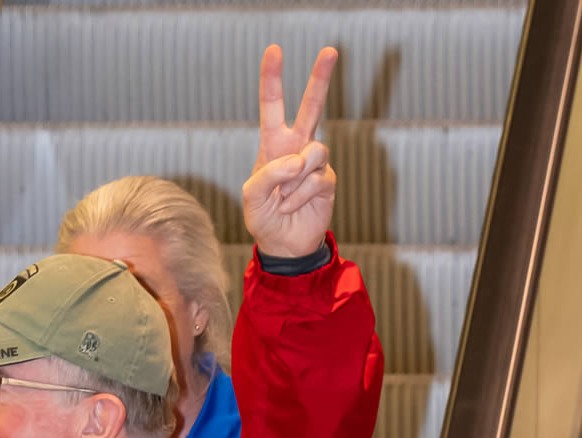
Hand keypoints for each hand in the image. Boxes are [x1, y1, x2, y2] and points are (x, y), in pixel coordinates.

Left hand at [244, 45, 337, 258]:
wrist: (284, 242)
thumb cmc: (263, 216)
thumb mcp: (251, 196)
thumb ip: (268, 175)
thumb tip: (297, 160)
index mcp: (272, 144)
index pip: (272, 106)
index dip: (272, 79)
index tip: (275, 50)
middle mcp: (296, 146)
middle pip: (312, 106)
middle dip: (320, 78)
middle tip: (330, 50)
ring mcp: (314, 161)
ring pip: (314, 151)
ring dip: (294, 180)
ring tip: (283, 197)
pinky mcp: (328, 177)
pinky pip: (316, 179)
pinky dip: (300, 196)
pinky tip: (293, 205)